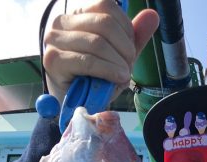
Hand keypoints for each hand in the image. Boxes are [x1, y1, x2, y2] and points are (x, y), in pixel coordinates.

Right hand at [43, 0, 158, 103]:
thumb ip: (134, 37)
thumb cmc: (94, 79)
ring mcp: (54, 40)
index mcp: (78, 15)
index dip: (126, 28)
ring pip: (97, 42)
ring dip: (118, 62)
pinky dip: (108, 71)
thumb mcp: (118, 56)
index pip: (106, 6)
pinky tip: (117, 79)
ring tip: (123, 75)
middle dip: (125, 46)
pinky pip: (88, 61)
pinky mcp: (53, 60)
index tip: (131, 50)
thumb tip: (152, 15)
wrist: (76, 105)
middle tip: (129, 65)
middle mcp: (61, 22)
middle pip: (104, 23)